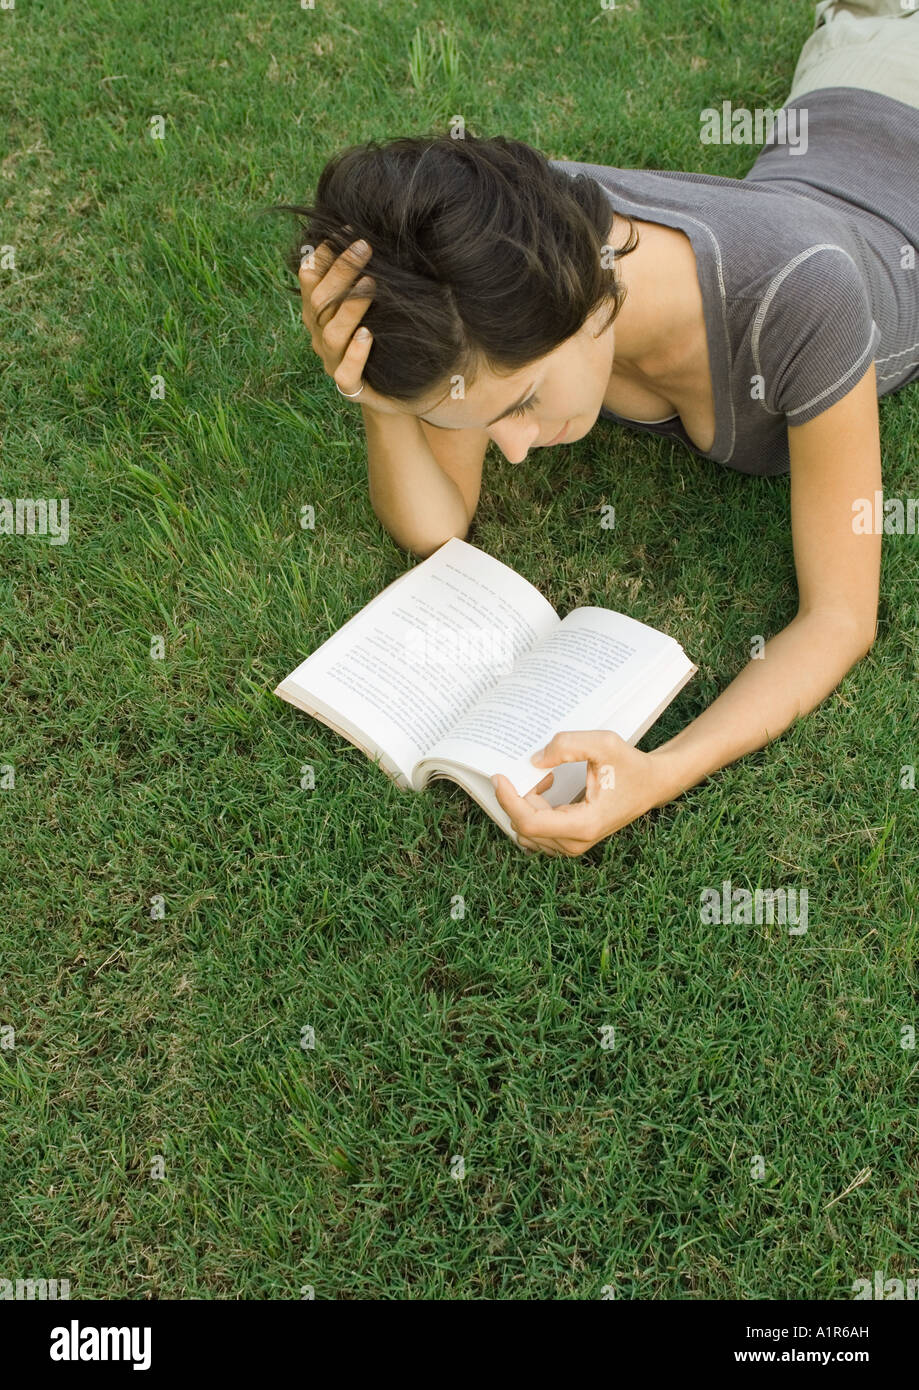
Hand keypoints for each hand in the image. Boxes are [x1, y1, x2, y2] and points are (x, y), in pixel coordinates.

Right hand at [297, 238, 402, 415]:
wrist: (390, 392)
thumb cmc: (380, 340)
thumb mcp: (370, 305)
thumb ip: (362, 278)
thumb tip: (372, 235)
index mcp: (318, 313)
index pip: (309, 278)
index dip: (324, 254)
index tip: (346, 230)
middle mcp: (319, 336)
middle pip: (320, 300)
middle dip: (341, 271)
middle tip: (365, 247)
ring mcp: (331, 362)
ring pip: (330, 334)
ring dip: (350, 307)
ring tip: (371, 284)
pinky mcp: (349, 386)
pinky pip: (345, 372)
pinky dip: (355, 352)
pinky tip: (368, 334)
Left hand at [491, 730, 669, 856]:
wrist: (652, 785)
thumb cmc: (630, 766)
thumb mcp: (604, 744)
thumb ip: (568, 746)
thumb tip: (535, 761)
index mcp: (583, 824)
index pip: (530, 823)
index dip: (508, 800)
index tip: (500, 777)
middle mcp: (576, 842)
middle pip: (524, 827)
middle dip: (517, 797)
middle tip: (525, 769)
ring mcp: (572, 844)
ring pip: (528, 831)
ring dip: (525, 803)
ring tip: (542, 777)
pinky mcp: (570, 840)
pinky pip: (537, 831)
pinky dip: (532, 809)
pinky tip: (545, 787)